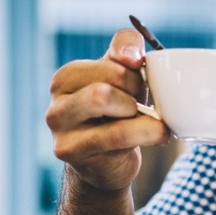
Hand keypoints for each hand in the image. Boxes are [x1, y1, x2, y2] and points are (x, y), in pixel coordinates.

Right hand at [45, 29, 169, 191]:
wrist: (107, 166)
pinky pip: (117, 135)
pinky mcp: (70, 151)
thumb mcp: (122, 77)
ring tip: (151, 122)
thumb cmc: (116, 116)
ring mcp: (59, 129)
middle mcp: (56, 102)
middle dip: (137, 92)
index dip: (137, 73)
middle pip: (107, 82)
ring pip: (105, 101)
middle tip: (145, 106)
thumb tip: (131, 57)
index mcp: (66, 78)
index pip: (114, 61)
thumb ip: (126, 48)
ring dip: (140, 114)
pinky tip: (159, 134)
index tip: (142, 86)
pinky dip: (146, 132)